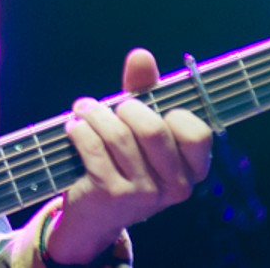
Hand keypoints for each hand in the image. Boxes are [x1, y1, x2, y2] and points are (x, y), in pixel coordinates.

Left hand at [44, 48, 212, 264]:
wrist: (93, 215)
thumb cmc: (122, 161)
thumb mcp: (137, 127)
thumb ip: (144, 92)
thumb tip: (141, 54)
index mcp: (192, 169)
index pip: (197, 131)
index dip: (171, 113)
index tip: (149, 109)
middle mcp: (176, 187)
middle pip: (152, 128)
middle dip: (125, 108)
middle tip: (107, 107)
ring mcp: (145, 195)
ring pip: (118, 134)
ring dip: (93, 115)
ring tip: (82, 111)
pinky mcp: (112, 195)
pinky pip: (92, 147)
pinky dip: (78, 130)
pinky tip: (72, 128)